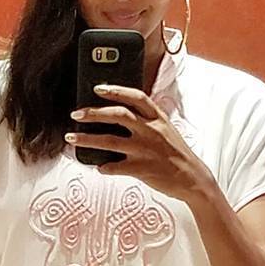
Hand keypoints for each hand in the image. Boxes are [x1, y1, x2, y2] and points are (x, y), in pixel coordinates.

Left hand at [65, 85, 210, 203]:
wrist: (192, 178)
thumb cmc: (176, 154)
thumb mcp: (166, 129)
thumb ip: (147, 120)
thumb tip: (121, 114)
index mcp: (157, 118)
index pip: (135, 97)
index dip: (115, 90)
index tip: (97, 88)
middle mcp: (150, 131)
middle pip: (117, 115)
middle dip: (93, 113)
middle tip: (76, 114)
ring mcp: (145, 150)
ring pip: (109, 141)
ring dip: (87, 139)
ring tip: (72, 138)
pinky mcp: (142, 169)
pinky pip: (115, 167)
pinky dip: (103, 167)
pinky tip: (97, 166)